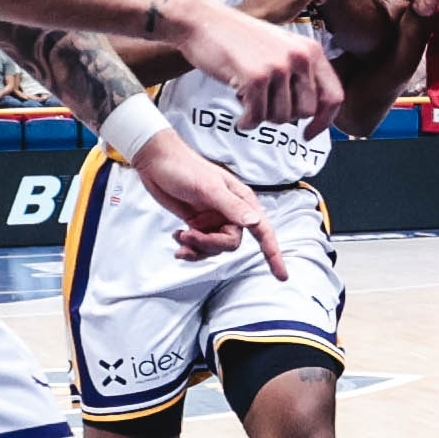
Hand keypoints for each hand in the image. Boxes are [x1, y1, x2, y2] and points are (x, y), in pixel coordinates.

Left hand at [126, 127, 286, 275]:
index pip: (263, 231)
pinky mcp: (198, 223)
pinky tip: (177, 236)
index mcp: (241, 201)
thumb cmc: (184, 168)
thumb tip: (255, 223)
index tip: (281, 275)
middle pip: (231, 244)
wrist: (156, 162)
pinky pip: (200, 246)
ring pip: (214, 248)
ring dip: (196, 247)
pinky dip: (188, 247)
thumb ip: (232, 207)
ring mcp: (214, 219)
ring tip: (180, 235)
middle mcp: (231, 212)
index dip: (273, 253)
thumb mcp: (209, 188)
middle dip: (209, 245)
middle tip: (189, 235)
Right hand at [158, 0, 337, 128]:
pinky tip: (240, 115)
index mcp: (311, 50)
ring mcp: (279, 67)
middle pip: (305, 113)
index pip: (334, 96)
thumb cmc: (239, 39)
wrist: (204, 21)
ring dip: (262, 116)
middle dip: (283, 116)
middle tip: (263, 105)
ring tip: (249, 99)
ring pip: (281, 118)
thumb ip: (301, 75)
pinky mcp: (255, 77)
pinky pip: (257, 118)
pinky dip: (247, 122)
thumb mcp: (281, 49)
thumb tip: (315, 114)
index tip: (309, 134)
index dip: (325, 122)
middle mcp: (300, 58)